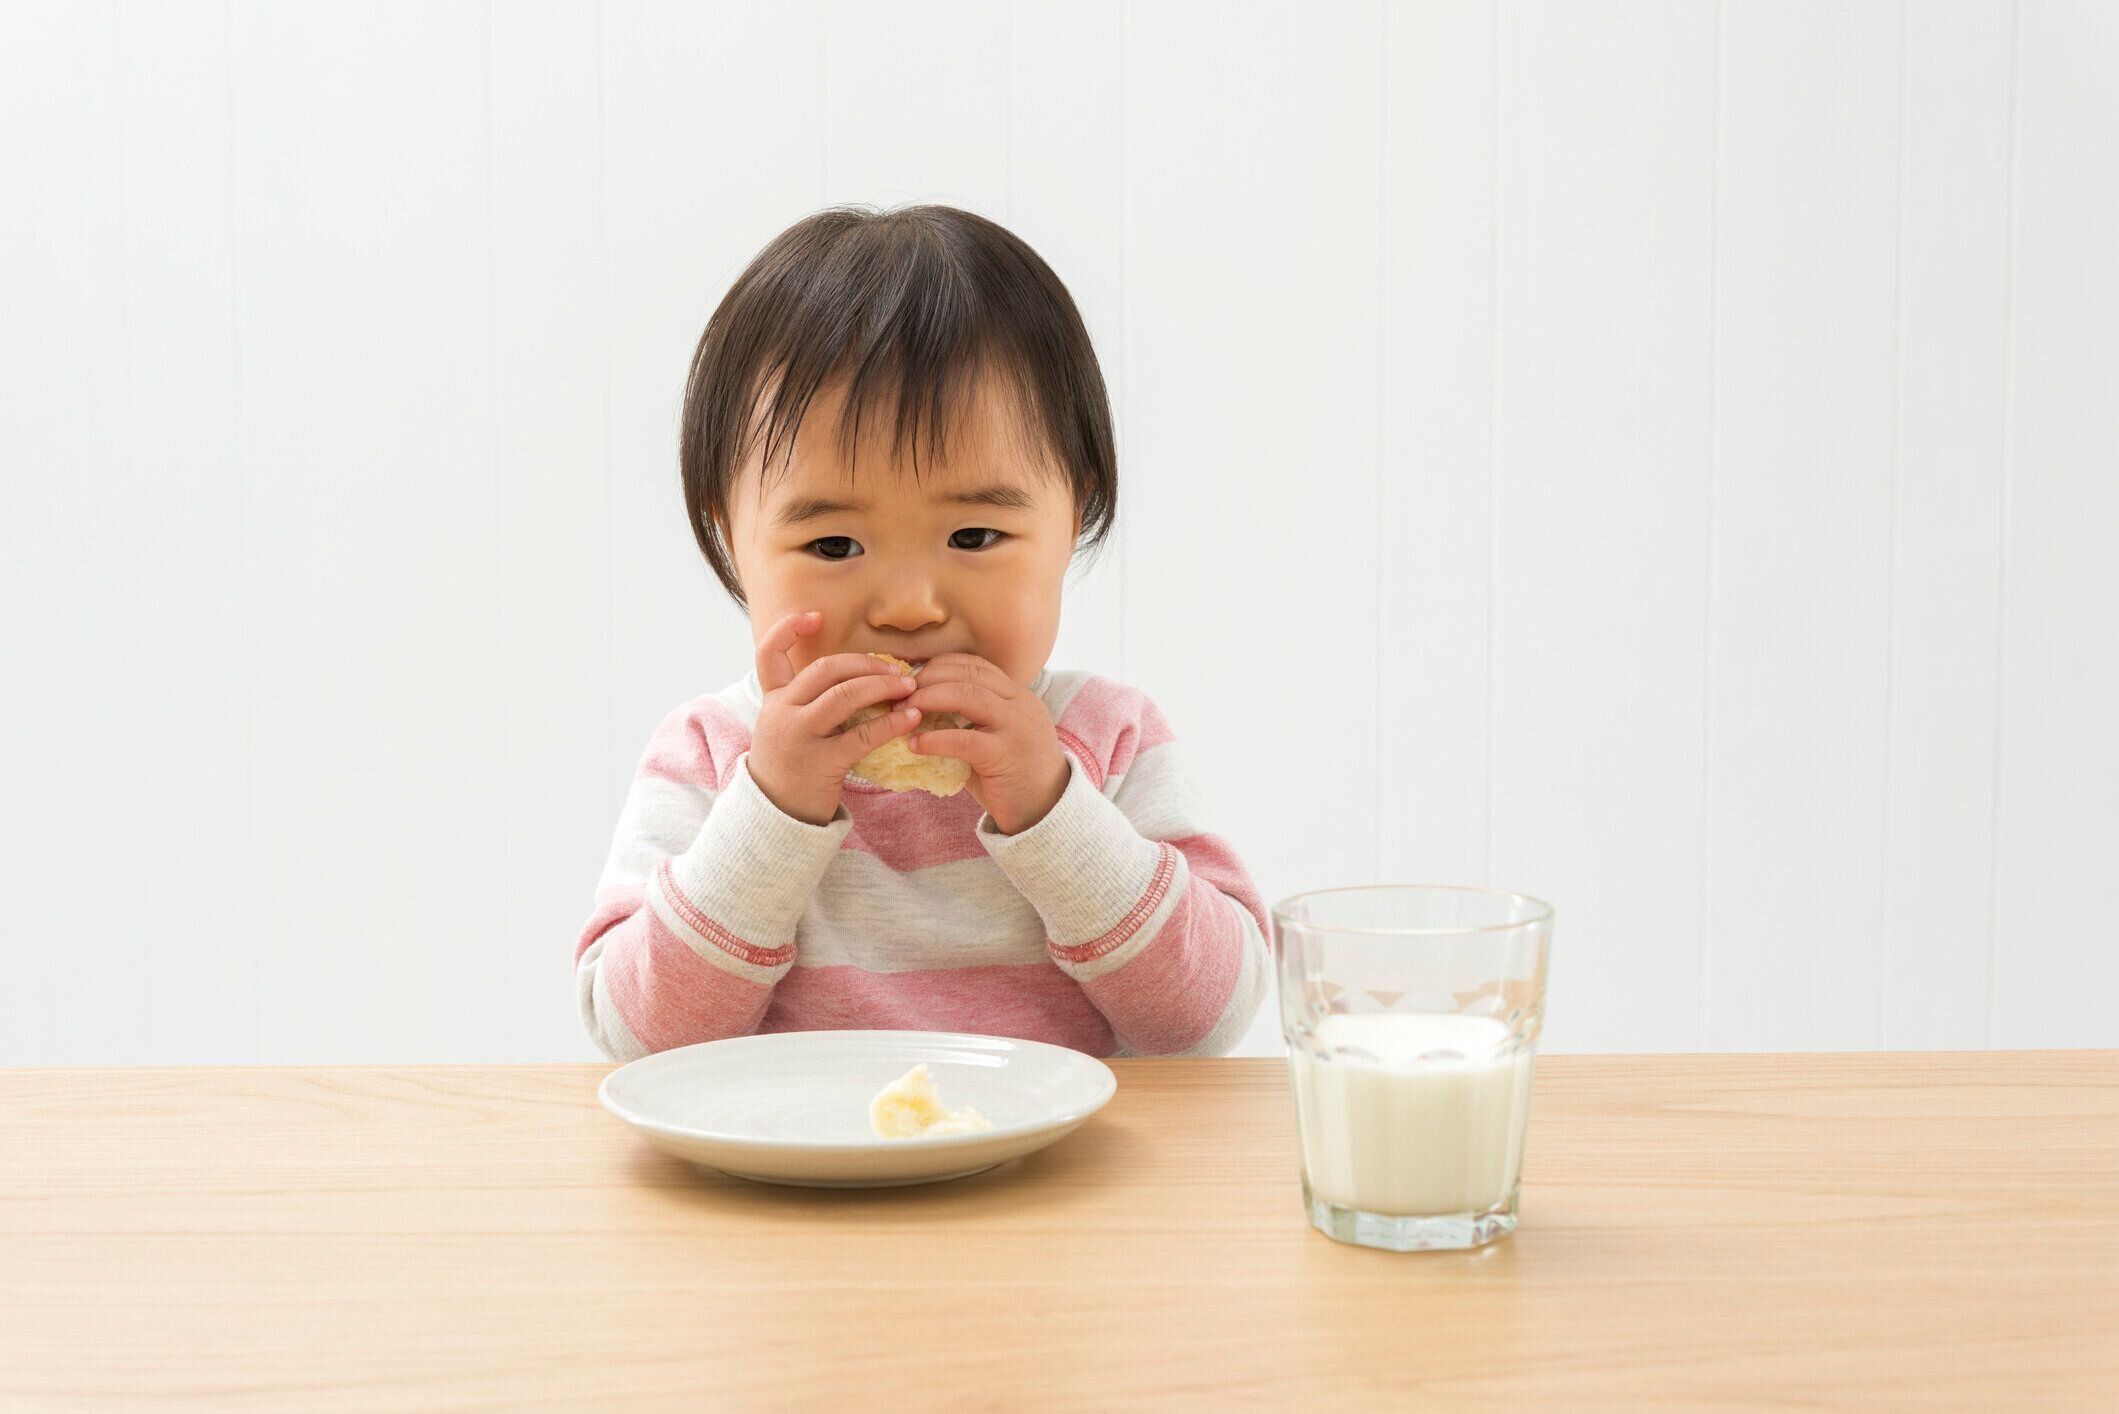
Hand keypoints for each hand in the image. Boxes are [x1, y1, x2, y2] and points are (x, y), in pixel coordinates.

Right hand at [745, 610, 922, 825]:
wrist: (777, 817)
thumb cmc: (792, 767)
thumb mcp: (787, 728)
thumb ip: (809, 702)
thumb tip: (858, 676)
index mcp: (773, 701)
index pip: (769, 655)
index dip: (789, 630)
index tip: (815, 615)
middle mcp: (781, 713)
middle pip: (824, 670)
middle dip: (865, 663)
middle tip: (896, 669)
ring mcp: (799, 737)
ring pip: (844, 695)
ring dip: (882, 686)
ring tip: (910, 686)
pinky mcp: (821, 762)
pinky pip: (862, 735)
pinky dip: (891, 723)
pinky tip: (911, 718)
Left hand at [903, 653, 1069, 834]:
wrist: (1047, 811)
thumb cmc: (1014, 777)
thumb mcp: (994, 740)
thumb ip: (967, 724)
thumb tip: (917, 718)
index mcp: (1017, 696)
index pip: (976, 666)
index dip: (941, 666)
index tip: (913, 678)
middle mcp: (1020, 704)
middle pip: (968, 675)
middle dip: (928, 679)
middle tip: (900, 695)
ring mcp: (1015, 727)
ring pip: (967, 695)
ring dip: (928, 700)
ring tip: (903, 714)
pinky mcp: (1005, 754)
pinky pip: (963, 739)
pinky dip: (934, 739)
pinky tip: (914, 745)